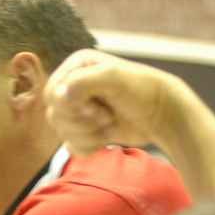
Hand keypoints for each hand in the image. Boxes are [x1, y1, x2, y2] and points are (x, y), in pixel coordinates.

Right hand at [44, 49, 177, 156]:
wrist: (163, 115)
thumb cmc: (143, 91)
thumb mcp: (114, 78)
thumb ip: (83, 81)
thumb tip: (59, 95)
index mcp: (76, 67)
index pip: (51, 93)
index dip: (71, 105)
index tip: (98, 106)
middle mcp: (73, 86)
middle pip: (54, 114)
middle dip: (82, 121)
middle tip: (106, 115)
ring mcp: (78, 109)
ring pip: (61, 132)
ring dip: (88, 134)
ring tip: (110, 124)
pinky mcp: (84, 129)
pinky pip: (70, 146)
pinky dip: (87, 146)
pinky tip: (105, 139)